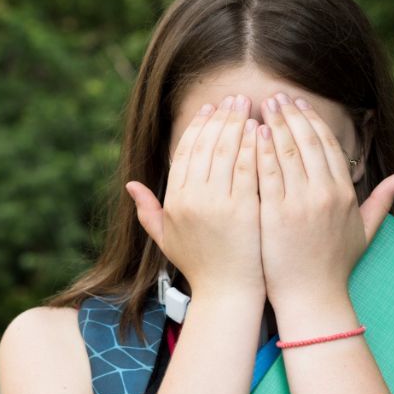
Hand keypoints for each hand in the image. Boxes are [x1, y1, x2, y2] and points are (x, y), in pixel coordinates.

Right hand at [125, 94, 264, 303]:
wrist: (227, 295)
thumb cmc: (201, 267)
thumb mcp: (167, 239)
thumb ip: (148, 211)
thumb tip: (130, 185)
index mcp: (174, 202)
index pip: (185, 152)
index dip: (198, 127)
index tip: (211, 109)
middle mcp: (191, 199)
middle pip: (207, 145)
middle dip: (222, 117)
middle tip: (235, 98)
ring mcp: (217, 204)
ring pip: (228, 150)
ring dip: (239, 123)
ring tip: (251, 106)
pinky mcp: (244, 209)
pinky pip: (249, 167)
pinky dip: (255, 145)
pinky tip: (263, 130)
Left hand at [255, 92, 393, 310]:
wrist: (312, 298)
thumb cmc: (335, 267)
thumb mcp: (365, 232)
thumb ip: (382, 200)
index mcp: (345, 194)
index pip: (328, 146)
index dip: (312, 122)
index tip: (299, 105)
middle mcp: (325, 194)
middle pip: (307, 142)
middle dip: (290, 115)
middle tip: (276, 97)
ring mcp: (300, 203)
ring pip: (286, 152)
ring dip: (273, 125)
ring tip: (260, 107)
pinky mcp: (275, 214)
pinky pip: (266, 174)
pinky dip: (259, 151)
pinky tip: (250, 135)